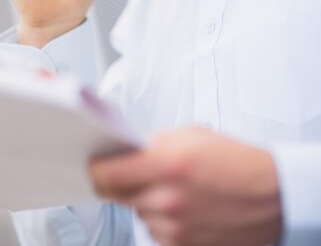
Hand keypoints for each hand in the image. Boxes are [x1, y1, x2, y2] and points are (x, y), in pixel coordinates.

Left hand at [90, 127, 281, 245]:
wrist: (272, 195)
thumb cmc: (235, 161)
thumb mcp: (190, 135)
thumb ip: (153, 144)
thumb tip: (126, 152)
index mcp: (166, 163)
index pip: (105, 174)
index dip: (96, 169)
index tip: (95, 164)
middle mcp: (166, 198)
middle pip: (116, 195)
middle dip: (121, 182)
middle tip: (136, 171)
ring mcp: (174, 227)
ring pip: (136, 213)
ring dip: (144, 201)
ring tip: (173, 188)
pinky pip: (154, 231)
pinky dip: (160, 220)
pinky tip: (183, 206)